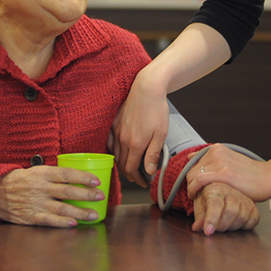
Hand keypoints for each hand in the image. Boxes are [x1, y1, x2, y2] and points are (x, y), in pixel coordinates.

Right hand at [0, 166, 104, 226]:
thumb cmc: (21, 180)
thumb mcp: (37, 170)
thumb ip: (54, 174)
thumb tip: (77, 176)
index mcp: (42, 174)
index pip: (67, 174)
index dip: (83, 177)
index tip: (96, 181)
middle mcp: (40, 188)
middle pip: (68, 192)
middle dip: (86, 195)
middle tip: (100, 196)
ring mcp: (36, 203)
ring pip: (62, 209)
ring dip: (80, 212)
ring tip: (93, 215)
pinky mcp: (31, 217)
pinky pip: (49, 220)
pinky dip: (62, 223)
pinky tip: (74, 223)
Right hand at [111, 71, 168, 186]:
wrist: (147, 88)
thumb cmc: (156, 109)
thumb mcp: (160, 134)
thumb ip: (153, 155)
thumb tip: (149, 172)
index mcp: (135, 144)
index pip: (130, 169)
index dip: (136, 179)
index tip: (143, 182)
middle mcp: (122, 139)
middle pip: (121, 164)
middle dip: (129, 173)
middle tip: (138, 177)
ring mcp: (116, 130)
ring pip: (115, 154)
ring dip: (121, 163)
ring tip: (130, 166)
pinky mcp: (113, 123)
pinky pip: (109, 142)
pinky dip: (113, 151)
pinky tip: (118, 152)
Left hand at [186, 144, 270, 202]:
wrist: (269, 178)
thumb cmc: (250, 174)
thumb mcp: (228, 161)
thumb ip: (211, 160)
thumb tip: (191, 157)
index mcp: (217, 149)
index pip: (193, 163)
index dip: (192, 177)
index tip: (195, 187)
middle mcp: (217, 153)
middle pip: (191, 170)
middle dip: (190, 184)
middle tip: (196, 195)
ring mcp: (220, 162)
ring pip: (193, 176)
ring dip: (192, 189)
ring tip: (198, 198)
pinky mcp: (223, 173)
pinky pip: (199, 181)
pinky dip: (193, 190)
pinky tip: (197, 196)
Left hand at [192, 182, 258, 235]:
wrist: (220, 189)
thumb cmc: (208, 199)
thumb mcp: (200, 206)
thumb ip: (199, 217)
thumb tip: (196, 228)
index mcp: (215, 189)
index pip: (215, 204)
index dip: (211, 219)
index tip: (208, 232)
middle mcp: (231, 192)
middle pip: (230, 212)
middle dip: (221, 225)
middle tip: (215, 227)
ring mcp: (244, 198)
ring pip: (242, 217)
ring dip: (232, 226)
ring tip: (224, 224)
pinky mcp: (253, 206)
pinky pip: (253, 219)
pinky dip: (245, 226)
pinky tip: (236, 223)